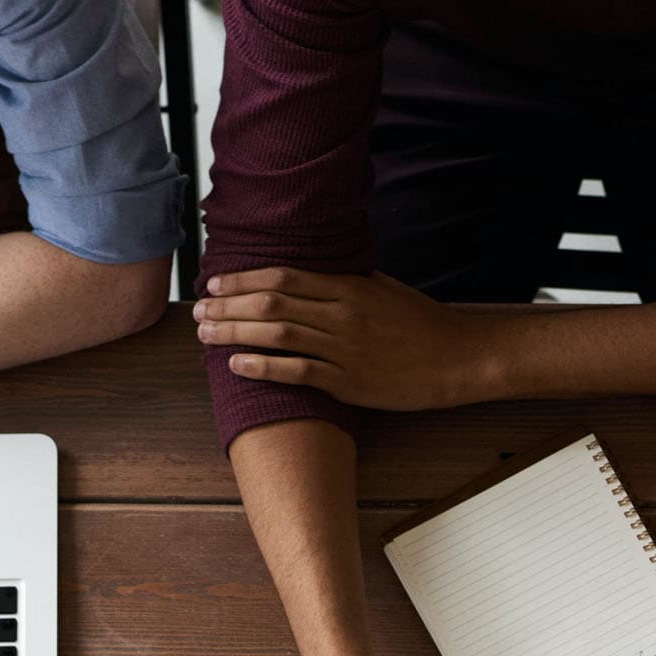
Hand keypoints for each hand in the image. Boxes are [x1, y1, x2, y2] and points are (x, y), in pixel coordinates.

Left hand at [196, 268, 493, 409]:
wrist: (456, 358)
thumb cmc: (421, 324)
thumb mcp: (382, 290)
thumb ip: (345, 282)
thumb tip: (312, 274)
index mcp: (347, 288)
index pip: (283, 277)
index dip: (244, 278)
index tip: (216, 282)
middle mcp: (341, 314)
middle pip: (271, 304)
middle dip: (229, 306)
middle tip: (199, 310)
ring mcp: (344, 349)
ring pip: (278, 336)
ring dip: (236, 333)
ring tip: (206, 334)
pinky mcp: (349, 381)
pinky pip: (299, 372)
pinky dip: (265, 368)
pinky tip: (237, 365)